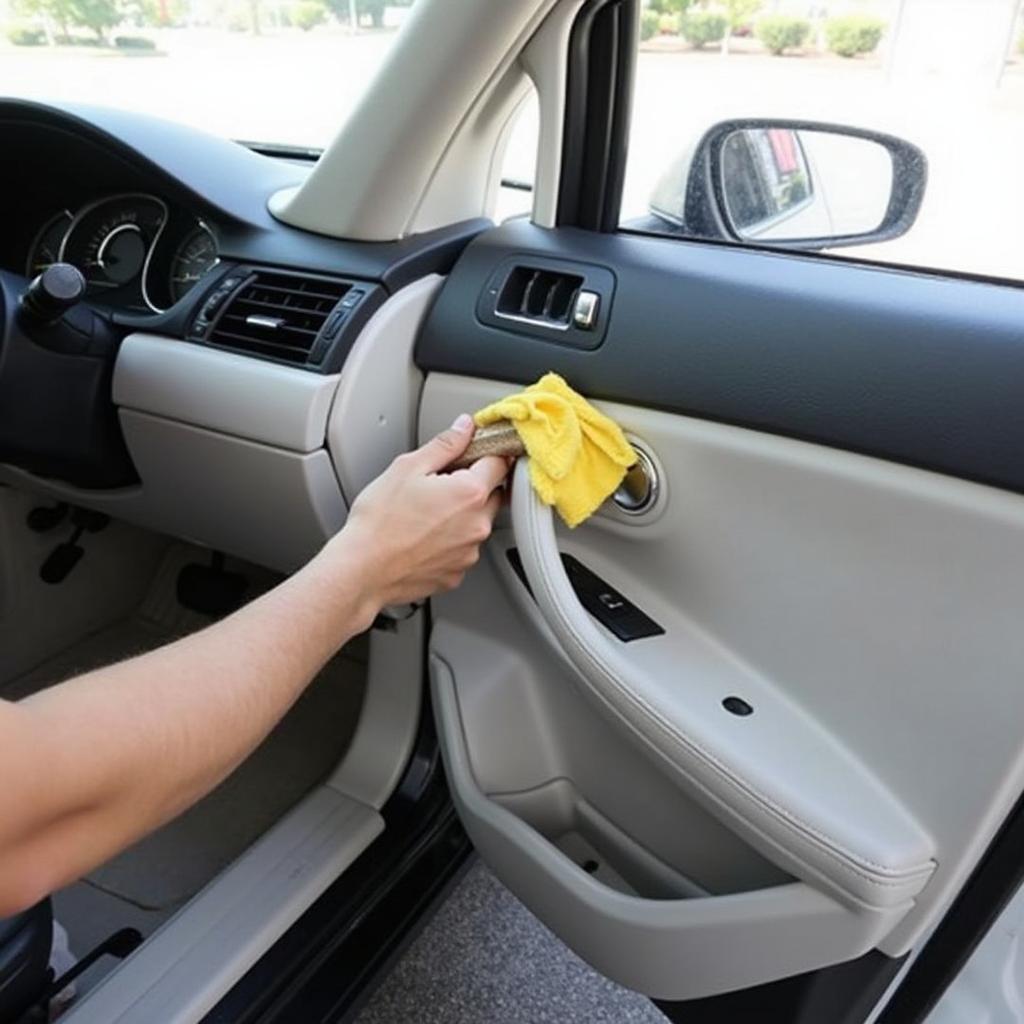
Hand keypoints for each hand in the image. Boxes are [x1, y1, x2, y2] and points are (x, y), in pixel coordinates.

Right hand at [330, 414, 508, 615]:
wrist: (362, 570)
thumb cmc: (379, 522)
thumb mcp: (407, 468)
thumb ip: (444, 445)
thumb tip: (465, 428)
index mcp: (470, 493)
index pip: (500, 463)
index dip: (488, 454)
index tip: (474, 453)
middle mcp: (477, 525)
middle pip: (493, 495)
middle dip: (475, 486)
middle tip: (441, 485)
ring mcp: (469, 552)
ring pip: (478, 524)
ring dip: (462, 516)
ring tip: (426, 514)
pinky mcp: (457, 574)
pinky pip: (463, 550)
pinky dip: (450, 542)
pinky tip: (424, 537)